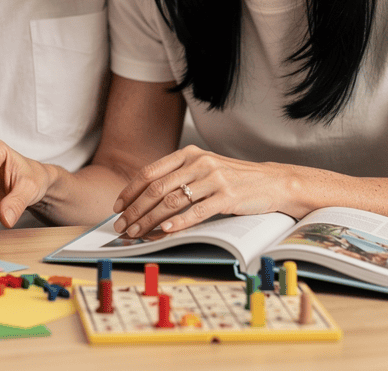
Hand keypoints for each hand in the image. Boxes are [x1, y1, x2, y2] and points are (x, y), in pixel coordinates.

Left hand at [112, 146, 292, 237]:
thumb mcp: (203, 168)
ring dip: (150, 220)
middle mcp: (198, 162)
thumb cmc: (232, 178)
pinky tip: (166, 231)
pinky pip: (197, 211)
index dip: (130, 191)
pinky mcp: (227, 196)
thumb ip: (178, 177)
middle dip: (135, 210)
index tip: (117, 207)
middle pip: (157, 189)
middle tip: (122, 227)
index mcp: (188, 153)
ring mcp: (213, 178)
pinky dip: (179, 222)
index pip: (150, 172)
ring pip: (172, 202)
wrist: (271, 181)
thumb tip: (145, 200)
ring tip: (138, 234)